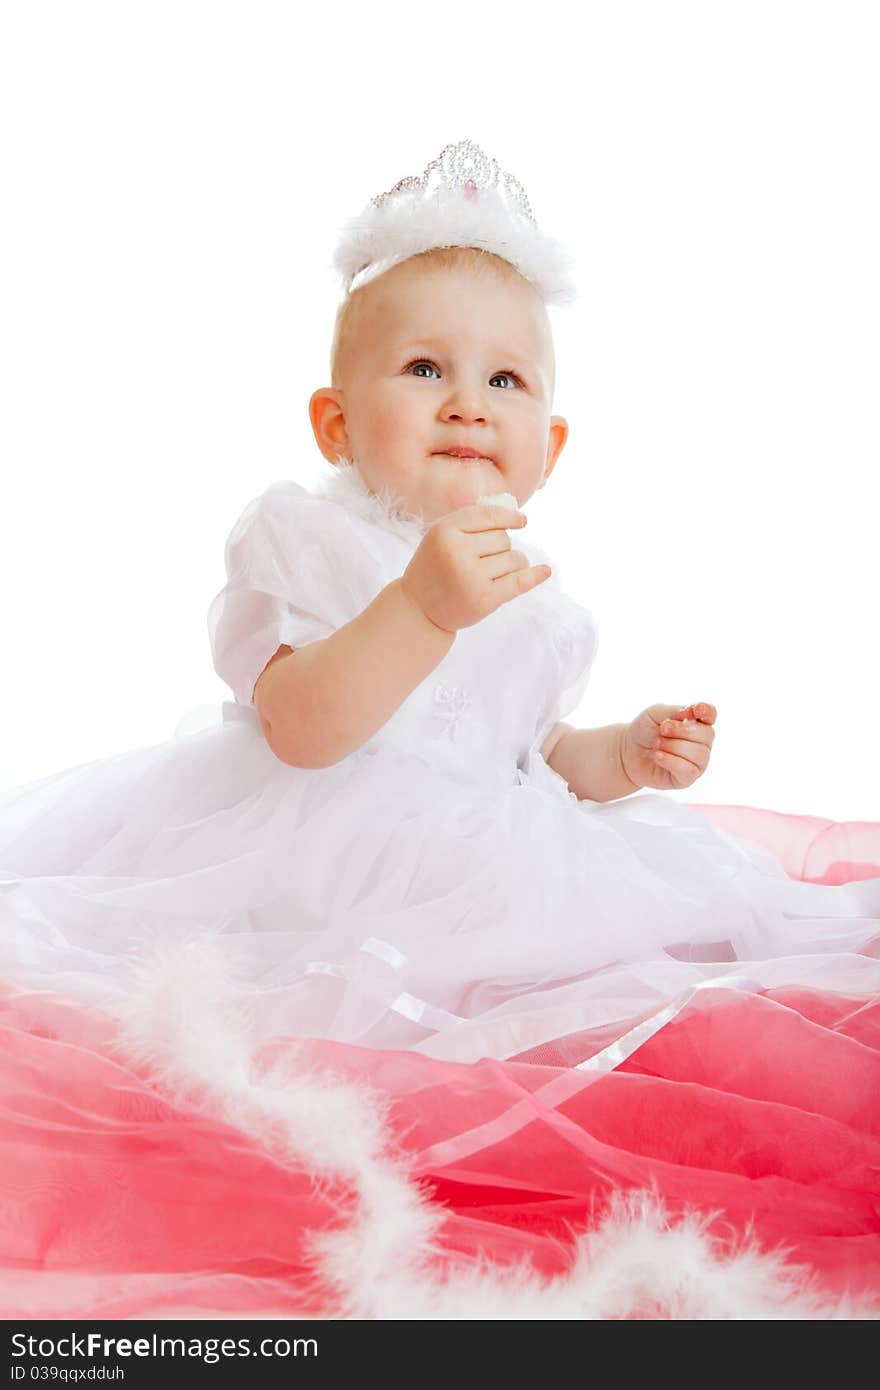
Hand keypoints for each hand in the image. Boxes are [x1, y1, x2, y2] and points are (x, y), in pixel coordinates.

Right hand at [401, 503, 550, 633]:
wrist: (418, 609)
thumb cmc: (435, 568)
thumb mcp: (441, 537)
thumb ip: (471, 521)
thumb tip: (515, 514)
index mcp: (444, 531)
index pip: (489, 516)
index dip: (509, 517)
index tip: (523, 521)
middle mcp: (457, 552)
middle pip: (503, 538)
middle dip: (500, 548)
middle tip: (480, 563)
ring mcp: (471, 576)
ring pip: (514, 558)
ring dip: (512, 564)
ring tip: (492, 575)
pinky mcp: (485, 598)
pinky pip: (520, 581)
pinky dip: (535, 575)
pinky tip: (545, 571)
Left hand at [619, 702, 716, 790]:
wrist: (627, 752)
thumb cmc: (644, 731)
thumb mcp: (655, 713)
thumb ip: (675, 711)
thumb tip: (693, 713)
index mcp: (696, 723)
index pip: (710, 715)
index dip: (707, 711)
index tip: (697, 709)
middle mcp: (701, 743)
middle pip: (707, 735)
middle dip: (682, 730)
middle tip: (663, 729)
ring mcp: (696, 762)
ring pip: (699, 753)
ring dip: (674, 746)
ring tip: (657, 744)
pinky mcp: (686, 778)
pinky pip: (688, 770)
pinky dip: (671, 761)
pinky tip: (658, 756)